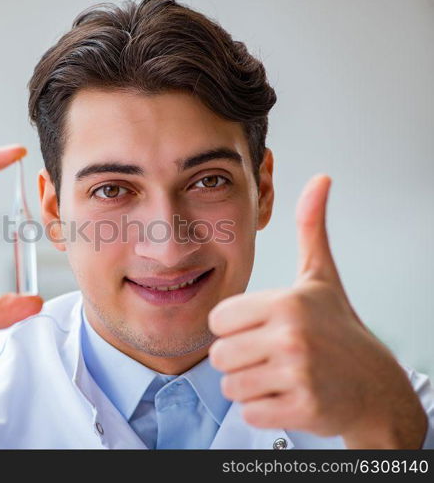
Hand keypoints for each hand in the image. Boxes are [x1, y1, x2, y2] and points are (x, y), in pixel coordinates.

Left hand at [208, 175, 427, 447]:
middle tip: (271, 356)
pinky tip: (289, 396)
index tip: (260, 328)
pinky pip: (249, 413)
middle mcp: (290, 335)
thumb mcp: (321, 277)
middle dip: (239, 360)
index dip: (234, 327)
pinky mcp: (302, 408)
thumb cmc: (339, 330)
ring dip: (250, 386)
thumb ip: (312, 228)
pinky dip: (264, 410)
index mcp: (285, 302)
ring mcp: (297, 375)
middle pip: (218, 355)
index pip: (217, 320)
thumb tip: (320, 179)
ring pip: (230, 386)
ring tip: (280, 375)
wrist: (376, 388)